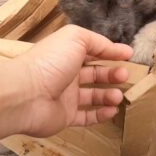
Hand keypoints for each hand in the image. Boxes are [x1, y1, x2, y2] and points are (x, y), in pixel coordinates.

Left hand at [14, 25, 132, 136]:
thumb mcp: (76, 38)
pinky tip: (112, 110)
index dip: (110, 52)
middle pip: (95, 73)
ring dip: (109, 94)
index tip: (129, 55)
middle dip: (112, 74)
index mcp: (67, 54)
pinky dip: (101, 114)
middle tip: (125, 75)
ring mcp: (65, 96)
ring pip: (93, 95)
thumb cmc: (50, 61)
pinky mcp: (65, 117)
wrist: (26, 94)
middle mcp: (66, 74)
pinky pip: (86, 116)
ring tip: (118, 95)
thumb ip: (98, 41)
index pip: (92, 51)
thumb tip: (120, 48)